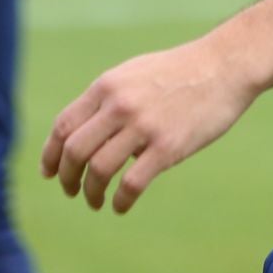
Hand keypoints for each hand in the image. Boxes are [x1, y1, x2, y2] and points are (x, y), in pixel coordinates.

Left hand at [40, 37, 259, 213]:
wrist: (223, 66)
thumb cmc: (179, 71)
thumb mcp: (134, 74)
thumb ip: (108, 100)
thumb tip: (89, 133)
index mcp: (107, 86)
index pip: (64, 126)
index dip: (50, 154)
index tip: (49, 172)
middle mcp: (119, 105)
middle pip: (74, 151)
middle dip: (67, 177)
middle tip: (71, 191)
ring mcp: (143, 126)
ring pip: (98, 169)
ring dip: (90, 193)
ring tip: (95, 202)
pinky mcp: (167, 147)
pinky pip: (132, 183)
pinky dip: (120, 200)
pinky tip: (121, 206)